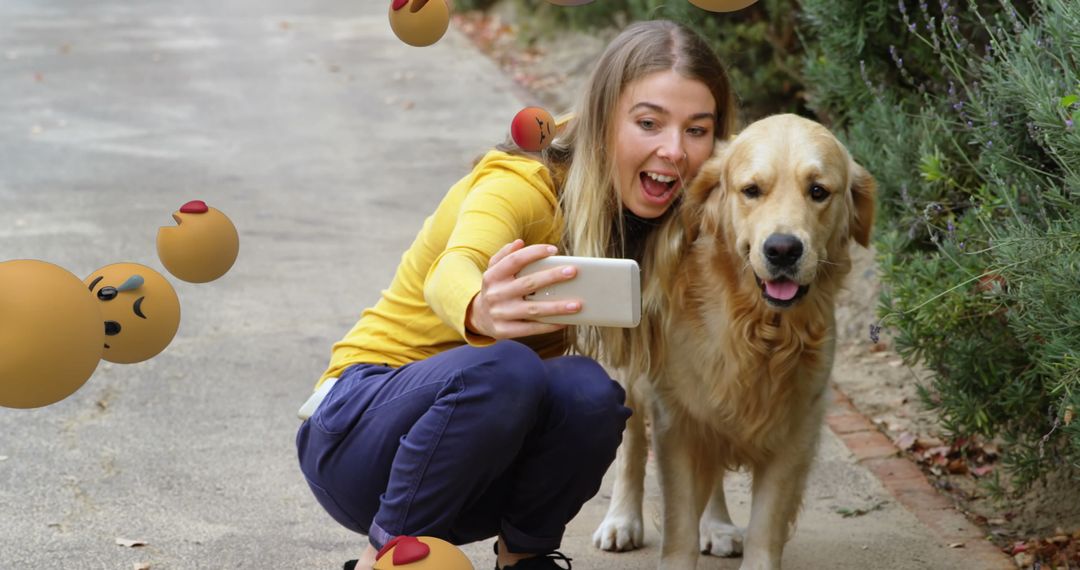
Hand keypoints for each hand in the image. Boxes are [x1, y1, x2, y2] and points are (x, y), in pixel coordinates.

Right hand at [466, 239, 581, 338]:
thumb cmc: (495, 288)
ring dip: (557, 307)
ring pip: (533, 309)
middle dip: (552, 277)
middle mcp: (496, 294)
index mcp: (493, 275)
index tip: (554, 250)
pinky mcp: (504, 331)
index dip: (534, 253)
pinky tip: (565, 322)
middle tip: (573, 272)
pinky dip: (549, 325)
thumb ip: (505, 255)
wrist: (478, 317)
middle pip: (528, 283)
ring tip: (577, 304)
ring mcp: (500, 314)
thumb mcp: (494, 270)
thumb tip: (519, 243)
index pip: (515, 260)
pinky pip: (531, 328)